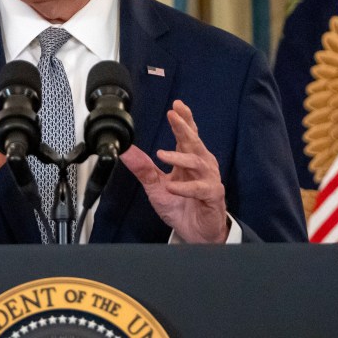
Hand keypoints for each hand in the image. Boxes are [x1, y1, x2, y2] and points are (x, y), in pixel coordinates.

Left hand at [120, 100, 227, 242]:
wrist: (195, 233)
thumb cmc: (180, 205)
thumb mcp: (155, 186)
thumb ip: (143, 168)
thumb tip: (125, 150)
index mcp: (188, 159)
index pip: (187, 135)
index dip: (183, 119)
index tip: (176, 105)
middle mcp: (201, 165)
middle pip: (194, 141)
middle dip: (184, 127)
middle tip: (173, 115)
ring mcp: (208, 179)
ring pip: (197, 161)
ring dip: (179, 157)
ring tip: (161, 155)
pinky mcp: (212, 195)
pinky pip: (200, 188)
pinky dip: (185, 187)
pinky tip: (172, 187)